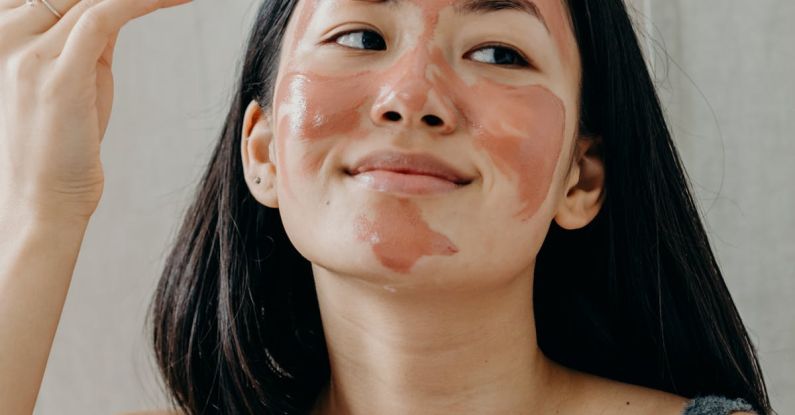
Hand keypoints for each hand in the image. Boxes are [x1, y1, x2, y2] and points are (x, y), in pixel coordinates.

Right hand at [0, 0, 191, 222]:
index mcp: (3, 33)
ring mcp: (29, 55)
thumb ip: (86, 38)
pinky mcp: (60, 77)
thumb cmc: (63, 140)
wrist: (45, 197)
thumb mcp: (72, 77)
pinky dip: (141, 2)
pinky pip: (103, 18)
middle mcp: (7, 36)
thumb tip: (113, 7)